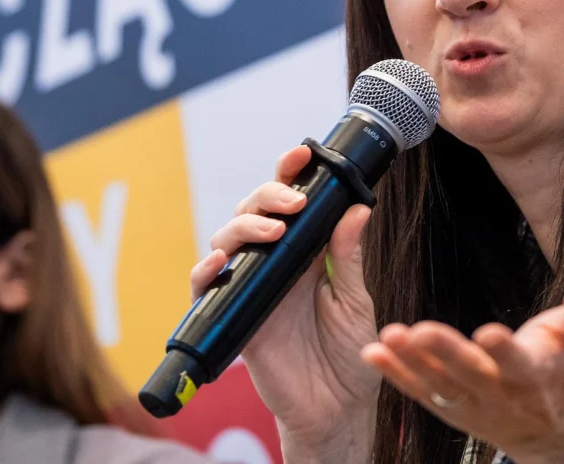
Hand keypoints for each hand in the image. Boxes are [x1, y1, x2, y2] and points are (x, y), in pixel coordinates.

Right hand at [190, 146, 380, 460]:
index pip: (291, 201)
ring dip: (244, 226)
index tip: (301, 154)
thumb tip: (358, 208)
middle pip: (254, 210)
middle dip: (268, 195)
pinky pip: (206, 286)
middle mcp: (274, 261)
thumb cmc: (347, 353)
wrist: (334, 408)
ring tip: (272, 231)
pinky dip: (206, 270)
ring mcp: (251, 284)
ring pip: (227, 238)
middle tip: (294, 202)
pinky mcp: (232, 314)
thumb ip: (350, 257)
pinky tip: (219, 263)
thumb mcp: (356, 300)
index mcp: (306, 251)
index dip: (290, 173)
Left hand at [360, 283, 563, 463]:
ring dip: (411, 363)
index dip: (505, 351)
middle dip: (446, 352)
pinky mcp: (446, 407)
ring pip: (438, 384)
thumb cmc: (554, 369)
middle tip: (421, 330)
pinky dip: (394, 374)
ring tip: (388, 338)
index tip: (489, 332)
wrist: (546, 430)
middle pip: (470, 374)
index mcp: (533, 376)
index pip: (518, 363)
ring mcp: (470, 405)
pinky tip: (372, 353)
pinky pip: (417, 391)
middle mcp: (499, 394)